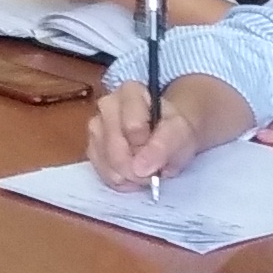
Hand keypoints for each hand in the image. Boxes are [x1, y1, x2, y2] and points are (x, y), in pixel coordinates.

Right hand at [88, 71, 246, 188]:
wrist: (169, 136)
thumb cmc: (175, 131)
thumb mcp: (181, 134)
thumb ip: (163, 146)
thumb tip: (140, 168)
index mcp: (130, 92)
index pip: (132, 127)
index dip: (148, 148)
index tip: (161, 153)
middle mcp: (107, 105)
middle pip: (114, 146)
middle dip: (135, 168)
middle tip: (153, 174)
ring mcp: (96, 126)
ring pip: (105, 160)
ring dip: (127, 176)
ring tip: (145, 174)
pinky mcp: (91, 147)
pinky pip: (100, 171)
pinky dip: (118, 180)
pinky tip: (132, 177)